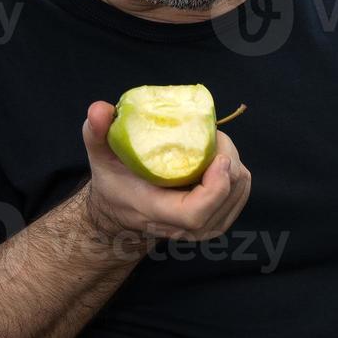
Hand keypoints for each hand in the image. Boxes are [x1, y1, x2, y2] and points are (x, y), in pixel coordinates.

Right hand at [79, 100, 251, 242]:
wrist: (124, 212)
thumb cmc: (114, 182)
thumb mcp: (100, 157)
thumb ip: (97, 133)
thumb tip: (100, 109)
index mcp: (156, 213)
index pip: (194, 213)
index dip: (214, 187)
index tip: (217, 156)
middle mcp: (185, 228)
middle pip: (225, 195)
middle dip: (226, 158)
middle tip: (211, 132)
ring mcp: (205, 228)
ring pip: (238, 191)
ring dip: (232, 160)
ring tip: (211, 142)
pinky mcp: (219, 220)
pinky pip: (241, 191)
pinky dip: (235, 169)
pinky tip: (217, 156)